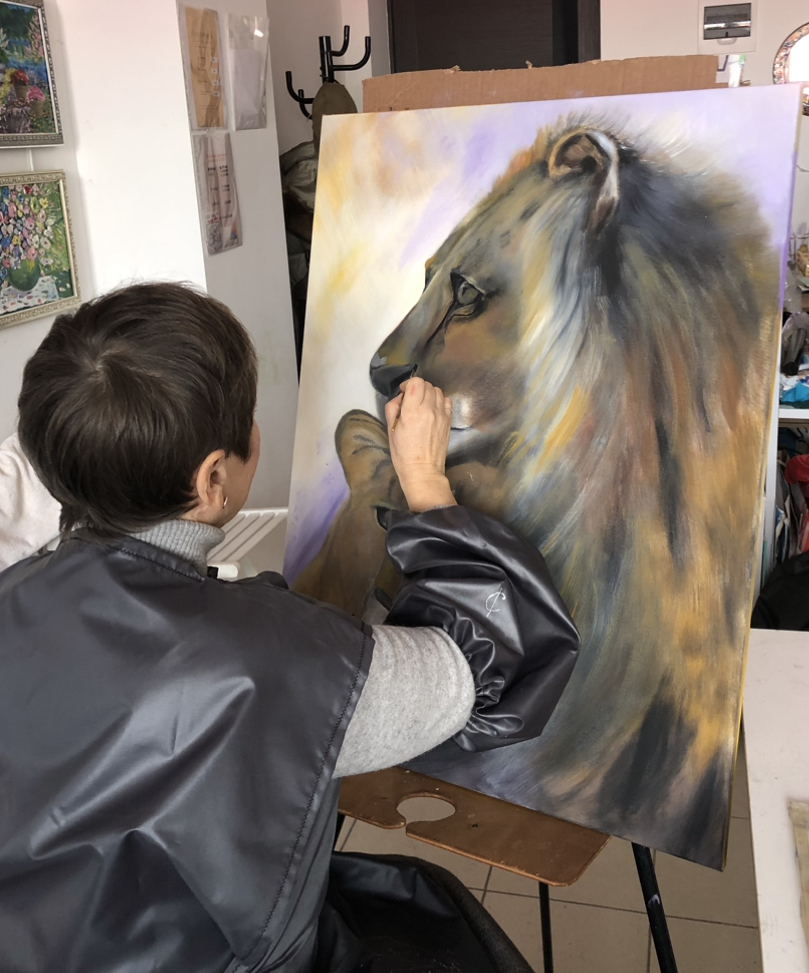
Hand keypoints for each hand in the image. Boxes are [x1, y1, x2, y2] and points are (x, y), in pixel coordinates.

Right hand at [384, 377, 455, 511]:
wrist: (423, 470)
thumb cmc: (403, 453)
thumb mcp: (390, 430)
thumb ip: (393, 408)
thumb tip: (401, 397)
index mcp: (412, 411)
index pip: (416, 382)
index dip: (408, 384)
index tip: (403, 393)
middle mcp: (429, 409)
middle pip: (427, 384)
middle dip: (417, 388)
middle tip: (411, 400)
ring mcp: (441, 414)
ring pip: (438, 391)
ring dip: (428, 393)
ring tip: (422, 404)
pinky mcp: (448, 421)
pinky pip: (446, 401)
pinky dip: (439, 400)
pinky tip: (433, 409)